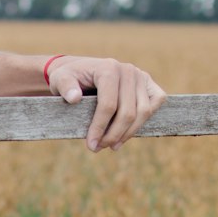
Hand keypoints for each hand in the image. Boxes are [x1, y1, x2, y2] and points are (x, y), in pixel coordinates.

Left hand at [46, 56, 165, 151]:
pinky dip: (145, 120)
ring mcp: (141, 76)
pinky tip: (128, 133)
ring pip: (144, 112)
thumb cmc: (71, 78)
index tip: (91, 145)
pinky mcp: (149, 83)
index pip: (109, 104)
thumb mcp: (60, 79)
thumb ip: (65, 86)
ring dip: (128, 133)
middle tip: (98, 148)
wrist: (81, 71)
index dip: (100, 128)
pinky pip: (156, 102)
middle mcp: (128, 70)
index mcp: (108, 68)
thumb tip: (74, 98)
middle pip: (128, 112)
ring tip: (112, 145)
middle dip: (113, 135)